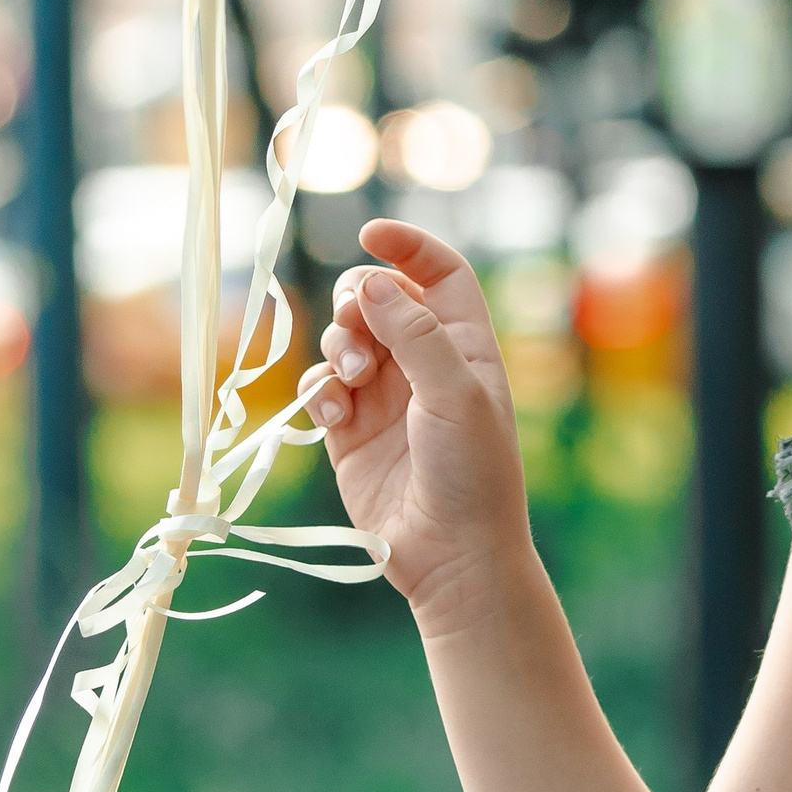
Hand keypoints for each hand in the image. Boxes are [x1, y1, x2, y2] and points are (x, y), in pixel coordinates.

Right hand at [312, 219, 532, 632]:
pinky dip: (320, 393)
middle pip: (379, 299)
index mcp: (466, 344)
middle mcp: (424, 363)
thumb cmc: (472, 472)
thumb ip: (415, 334)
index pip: (439, 273)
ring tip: (350, 379)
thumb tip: (374, 281)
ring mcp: (384, 397)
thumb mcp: (455, 393)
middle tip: (355, 323)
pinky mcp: (349, 433)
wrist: (452, 557)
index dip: (408, 247)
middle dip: (358, 300)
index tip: (370, 234)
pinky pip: (321, 390)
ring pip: (344, 340)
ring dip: (338, 346)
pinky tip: (334, 418)